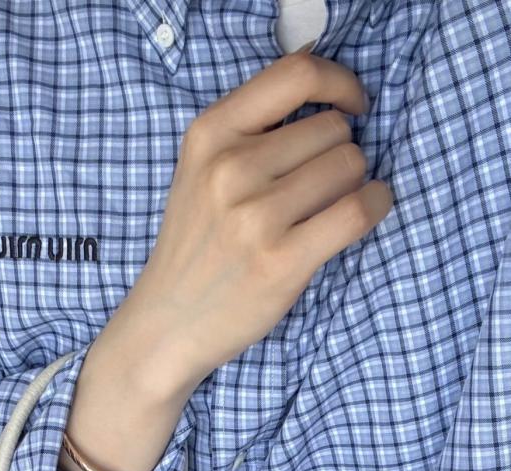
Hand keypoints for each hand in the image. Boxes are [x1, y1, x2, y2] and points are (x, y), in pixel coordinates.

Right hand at [117, 48, 392, 392]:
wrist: (167, 323)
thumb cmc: (197, 246)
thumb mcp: (201, 170)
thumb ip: (251, 129)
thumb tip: (326, 88)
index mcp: (210, 134)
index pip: (296, 75)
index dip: (340, 82)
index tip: (353, 106)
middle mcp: (230, 168)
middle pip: (333, 129)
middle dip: (340, 153)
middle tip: (321, 187)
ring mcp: (255, 216)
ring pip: (349, 166)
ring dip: (353, 184)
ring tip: (327, 209)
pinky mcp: (281, 260)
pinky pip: (357, 211)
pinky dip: (376, 205)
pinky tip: (367, 210)